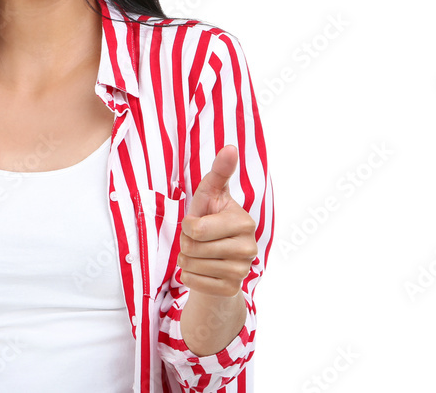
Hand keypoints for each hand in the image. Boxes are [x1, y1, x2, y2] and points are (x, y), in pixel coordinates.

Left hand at [178, 145, 257, 297]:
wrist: (215, 256)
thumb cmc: (211, 218)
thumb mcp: (210, 193)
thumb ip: (220, 171)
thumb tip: (231, 146)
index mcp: (244, 222)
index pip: (196, 228)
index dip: (188, 225)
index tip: (198, 221)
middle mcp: (249, 248)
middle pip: (192, 247)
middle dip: (186, 242)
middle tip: (198, 239)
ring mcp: (242, 271)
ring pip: (192, 265)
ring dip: (187, 258)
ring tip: (199, 252)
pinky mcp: (231, 289)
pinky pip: (193, 282)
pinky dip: (189, 275)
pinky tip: (201, 269)